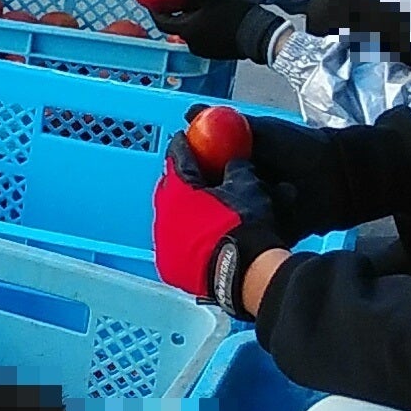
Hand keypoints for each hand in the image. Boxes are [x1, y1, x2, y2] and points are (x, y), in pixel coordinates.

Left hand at [142, 0, 290, 65]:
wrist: (263, 35)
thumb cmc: (235, 15)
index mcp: (186, 31)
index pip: (161, 19)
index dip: (157, 6)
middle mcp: (193, 43)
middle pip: (183, 17)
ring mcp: (208, 48)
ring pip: (200, 20)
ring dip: (204, 4)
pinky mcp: (221, 49)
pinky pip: (212, 28)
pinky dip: (215, 14)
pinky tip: (226, 2)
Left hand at [153, 130, 285, 315]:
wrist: (242, 271)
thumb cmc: (244, 228)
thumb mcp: (247, 187)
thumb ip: (235, 169)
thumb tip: (234, 164)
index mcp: (178, 189)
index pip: (177, 158)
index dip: (183, 146)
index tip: (185, 139)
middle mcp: (163, 214)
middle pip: (169, 189)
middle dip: (180, 181)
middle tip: (195, 177)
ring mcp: (163, 241)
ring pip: (169, 218)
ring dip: (182, 212)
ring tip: (200, 212)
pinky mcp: (168, 265)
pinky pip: (173, 244)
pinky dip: (184, 238)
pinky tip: (199, 238)